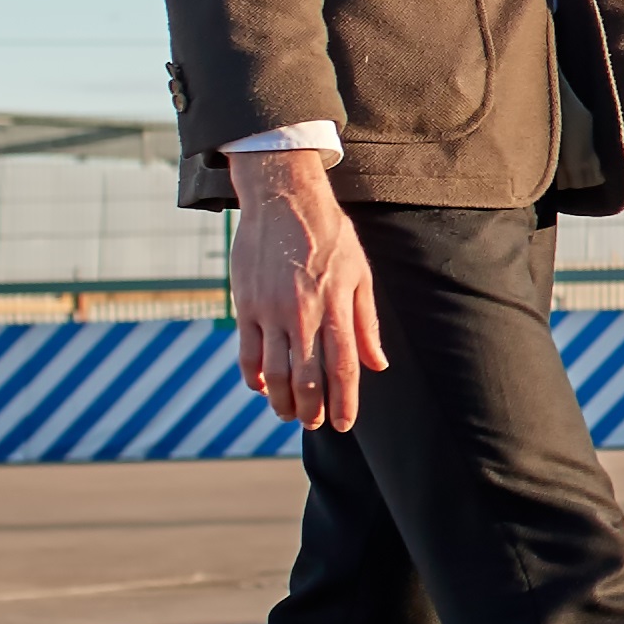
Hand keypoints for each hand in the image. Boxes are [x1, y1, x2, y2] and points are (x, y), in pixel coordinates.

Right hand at [230, 148, 387, 429]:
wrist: (283, 199)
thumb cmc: (329, 235)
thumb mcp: (359, 273)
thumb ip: (366, 322)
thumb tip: (377, 364)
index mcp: (335, 306)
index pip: (343, 367)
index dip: (345, 401)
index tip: (344, 424)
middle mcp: (302, 314)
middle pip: (307, 377)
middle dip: (312, 409)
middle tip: (315, 424)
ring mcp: (270, 311)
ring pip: (275, 372)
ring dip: (281, 401)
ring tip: (288, 415)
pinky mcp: (246, 305)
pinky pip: (247, 352)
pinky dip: (253, 376)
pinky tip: (261, 388)